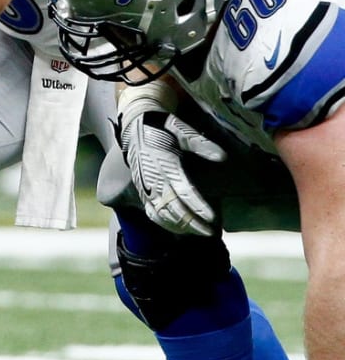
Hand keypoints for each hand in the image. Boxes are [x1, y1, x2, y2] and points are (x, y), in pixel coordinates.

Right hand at [119, 110, 225, 236]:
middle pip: (174, 208)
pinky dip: (164, 223)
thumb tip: (223, 157)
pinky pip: (151, 212)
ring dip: (179, 226)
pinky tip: (177, 229)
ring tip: (197, 233)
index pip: (184, 192)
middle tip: (209, 232)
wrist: (135, 126)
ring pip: (162, 213)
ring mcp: (146, 186)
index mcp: (166, 164)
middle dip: (192, 223)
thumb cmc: (162, 128)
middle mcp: (155, 178)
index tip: (212, 219)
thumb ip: (202, 145)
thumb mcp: (183, 132)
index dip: (198, 207)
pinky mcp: (141, 190)